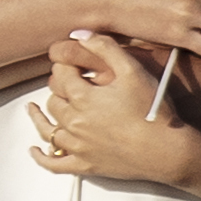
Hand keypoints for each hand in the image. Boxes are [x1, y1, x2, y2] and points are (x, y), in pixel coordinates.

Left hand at [30, 49, 200, 188]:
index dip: (64, 65)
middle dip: (57, 89)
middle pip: (54, 101)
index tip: (70, 63)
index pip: (61, 74)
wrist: (167, 150)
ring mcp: (78, 146)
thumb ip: (105, 48)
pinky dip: (42, 157)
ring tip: (33, 109)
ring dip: (40, 118)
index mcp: (83, 97)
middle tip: (64, 83)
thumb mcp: (133, 70)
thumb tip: (80, 34)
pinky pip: (55, 164)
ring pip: (48, 130)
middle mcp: (75, 122)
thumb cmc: (153, 110)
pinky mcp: (85, 166)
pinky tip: (36, 150)